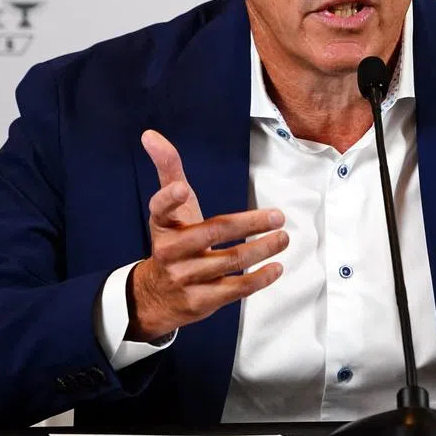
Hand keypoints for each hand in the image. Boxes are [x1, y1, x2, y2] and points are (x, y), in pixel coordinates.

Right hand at [126, 130, 288, 341]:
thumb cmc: (172, 241)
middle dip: (248, 224)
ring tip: (283, 238)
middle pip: (211, 234)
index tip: (182, 189)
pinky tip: (276, 267)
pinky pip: (234, 289)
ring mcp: (185, 278)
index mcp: (162, 226)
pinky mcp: (200, 301)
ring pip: (229, 262)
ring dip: (261, 249)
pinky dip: (258, 279)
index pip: (160, 210)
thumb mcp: (169, 209)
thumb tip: (151, 134)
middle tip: (278, 216)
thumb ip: (168, 170)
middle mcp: (170, 252)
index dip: (169, 199)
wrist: (155, 296)